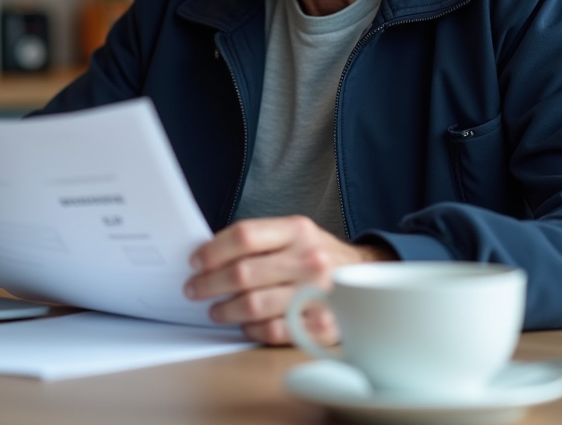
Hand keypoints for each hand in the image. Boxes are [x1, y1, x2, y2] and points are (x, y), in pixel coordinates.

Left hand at [183, 215, 395, 344]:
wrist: (367, 279)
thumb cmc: (318, 256)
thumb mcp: (295, 234)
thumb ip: (259, 240)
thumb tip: (209, 254)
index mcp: (298, 230)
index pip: (244, 236)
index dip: (212, 250)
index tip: (195, 261)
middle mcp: (309, 259)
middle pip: (242, 273)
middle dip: (209, 284)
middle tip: (194, 289)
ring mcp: (317, 293)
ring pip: (253, 305)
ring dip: (225, 310)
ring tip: (216, 310)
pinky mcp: (321, 325)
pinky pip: (272, 331)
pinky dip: (251, 330)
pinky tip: (245, 325)